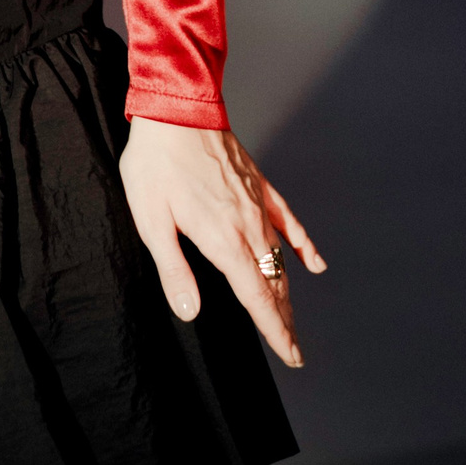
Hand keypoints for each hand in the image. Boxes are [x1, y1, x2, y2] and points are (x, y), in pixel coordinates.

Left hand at [118, 117, 325, 368]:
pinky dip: (302, 244)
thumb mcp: (152, 221)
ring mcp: (257, 204)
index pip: (257, 298)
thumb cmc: (156, 164)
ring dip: (286, 291)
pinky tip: (313, 262)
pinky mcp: (258, 185)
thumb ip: (174, 270)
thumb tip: (191, 313)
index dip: (275, 330)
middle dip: (284, 319)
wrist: (176, 109)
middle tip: (293, 350)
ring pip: (280, 258)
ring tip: (290, 318)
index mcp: (224, 240)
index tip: (291, 355)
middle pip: (273, 284)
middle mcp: (248, 226)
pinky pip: (287, 221)